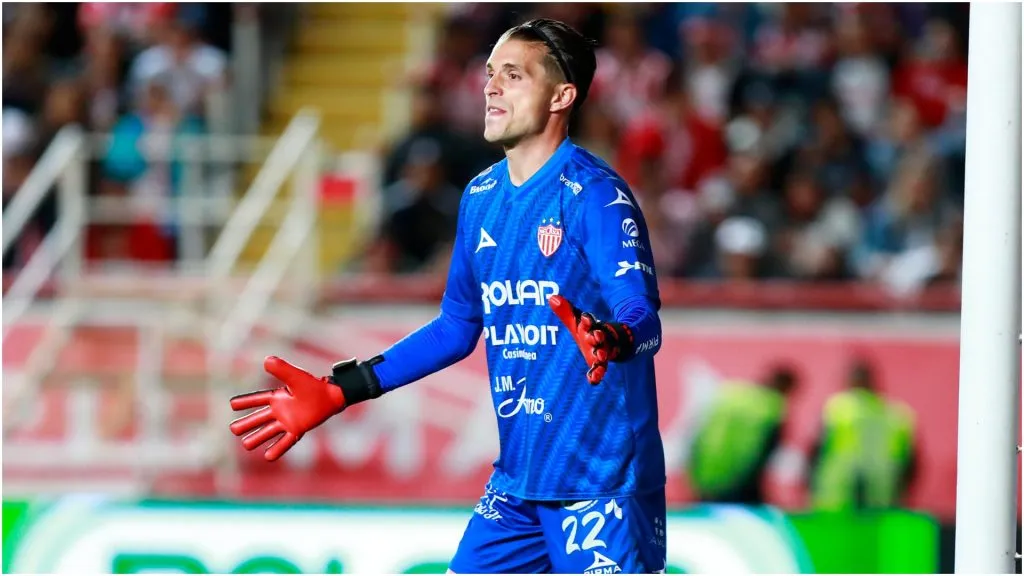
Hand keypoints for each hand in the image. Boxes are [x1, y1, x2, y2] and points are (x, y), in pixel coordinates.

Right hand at [229, 356, 347, 461]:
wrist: (331, 396)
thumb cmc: (313, 385)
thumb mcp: (295, 376)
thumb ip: (281, 369)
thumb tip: (266, 360)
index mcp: (278, 397)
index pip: (257, 400)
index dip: (245, 402)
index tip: (231, 404)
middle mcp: (280, 410)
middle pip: (259, 419)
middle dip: (246, 424)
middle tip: (233, 429)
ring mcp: (288, 421)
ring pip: (268, 432)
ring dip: (257, 438)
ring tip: (245, 444)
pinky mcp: (297, 429)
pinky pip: (285, 441)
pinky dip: (277, 449)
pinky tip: (267, 456)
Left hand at [548, 295, 633, 384]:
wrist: (606, 342)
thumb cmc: (586, 331)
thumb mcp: (575, 323)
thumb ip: (565, 311)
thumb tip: (551, 298)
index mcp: (590, 327)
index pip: (588, 322)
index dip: (586, 320)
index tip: (584, 318)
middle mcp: (597, 339)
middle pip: (598, 337)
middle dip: (597, 337)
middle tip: (596, 336)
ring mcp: (601, 351)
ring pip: (603, 353)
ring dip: (601, 354)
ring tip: (600, 356)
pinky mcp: (601, 364)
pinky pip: (600, 370)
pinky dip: (597, 375)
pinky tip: (593, 380)